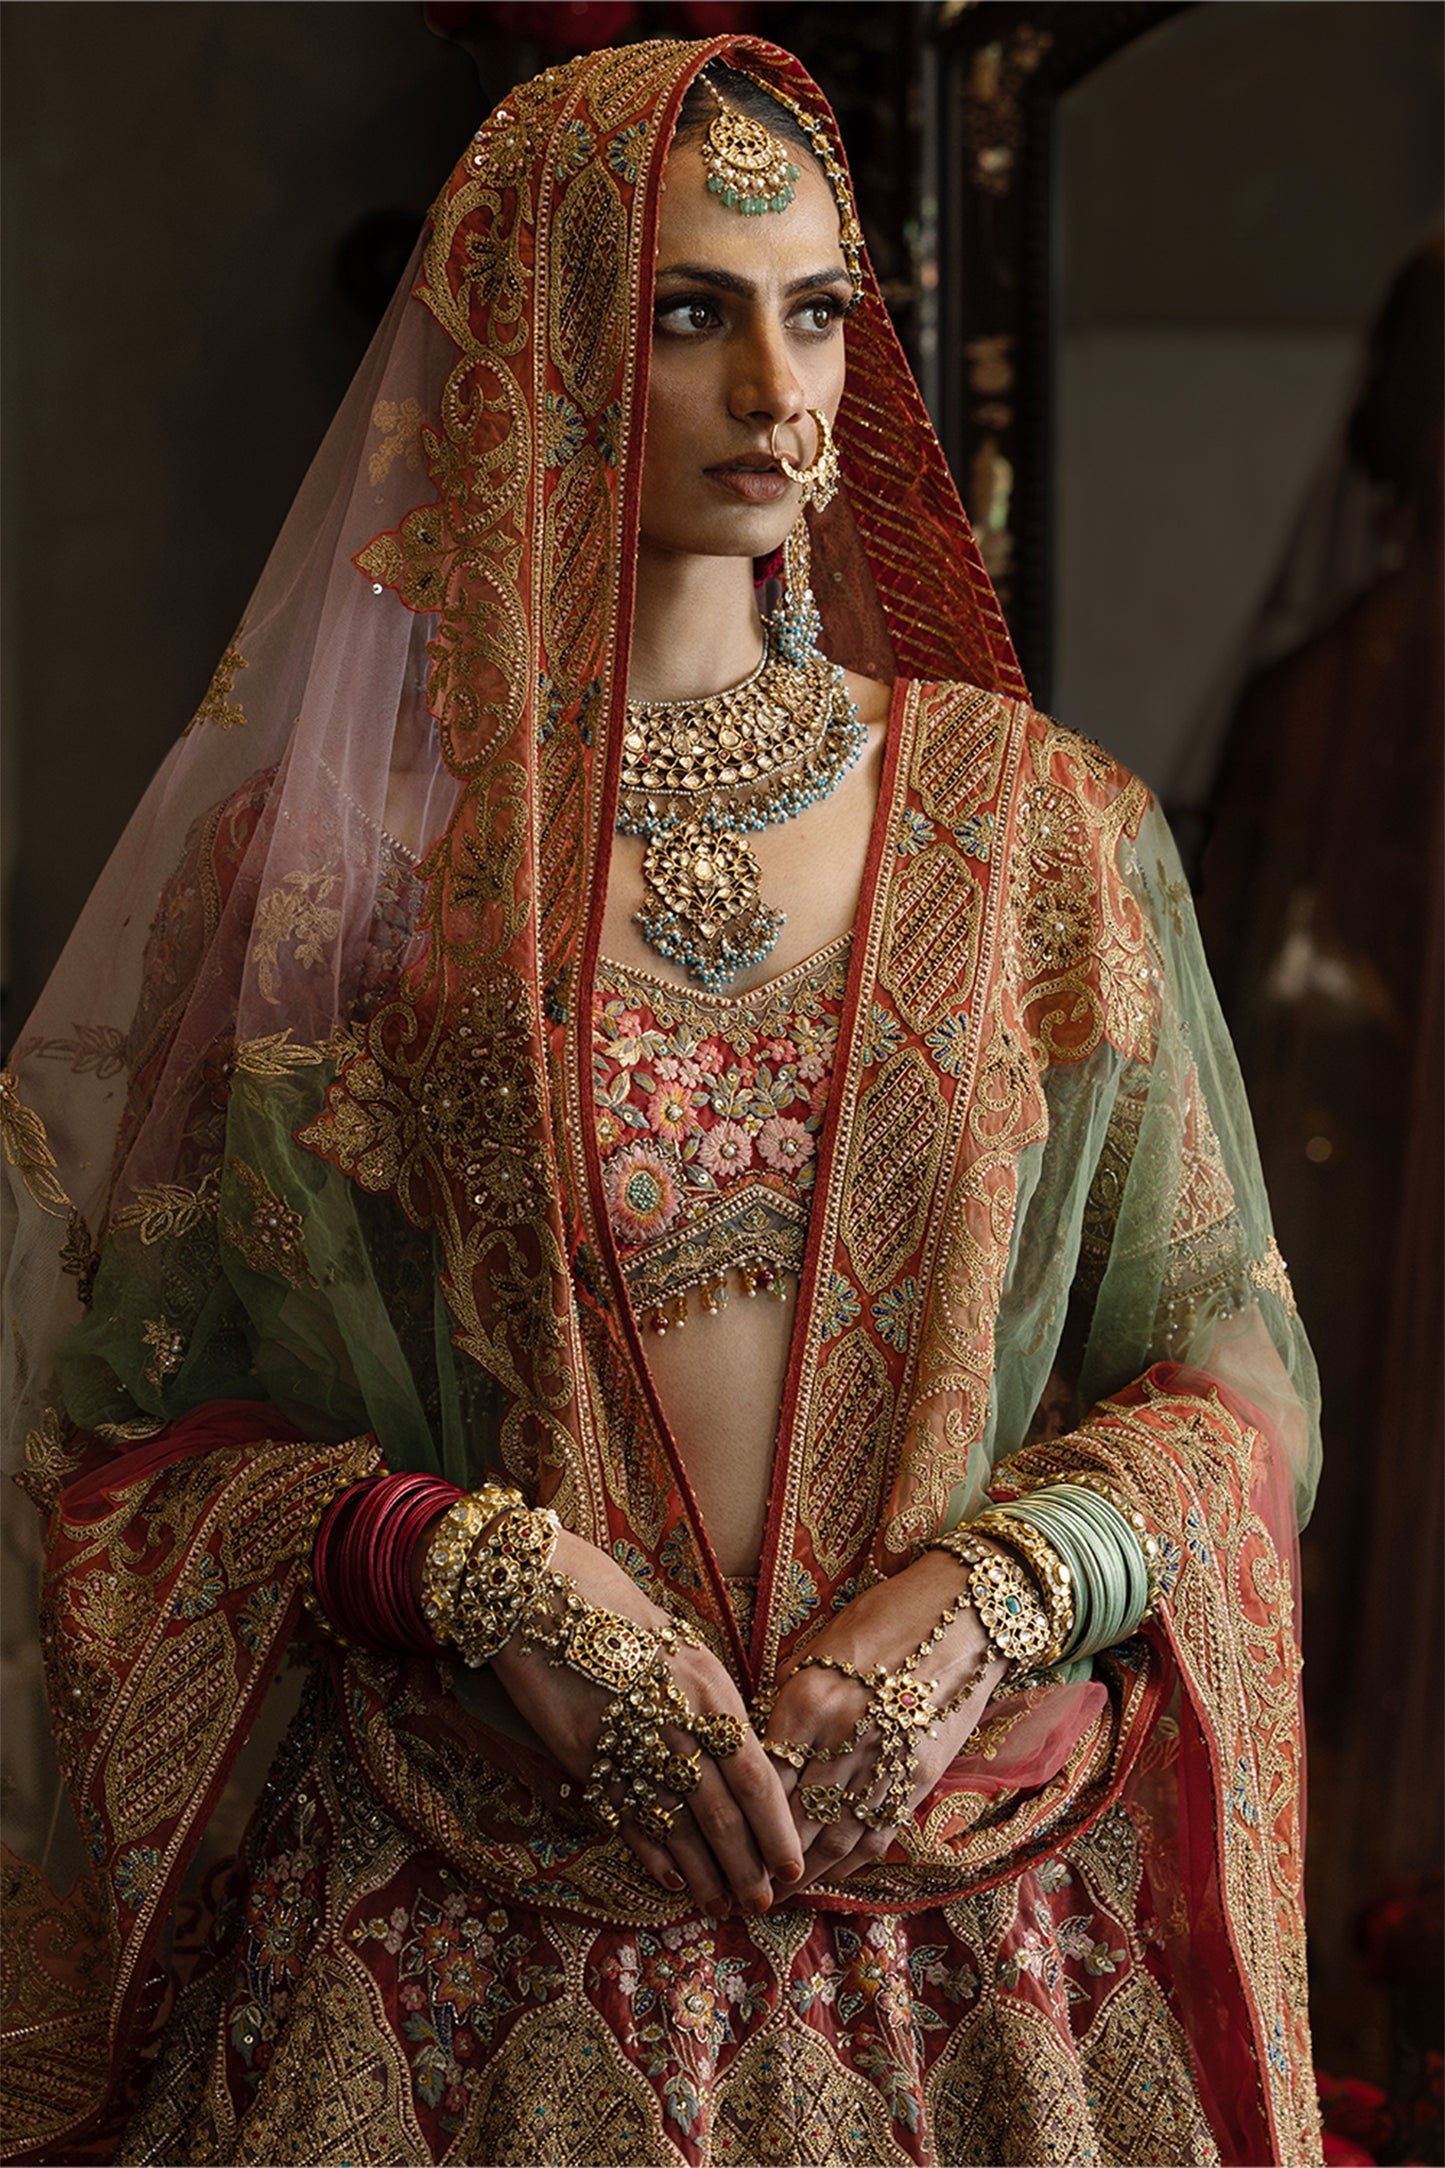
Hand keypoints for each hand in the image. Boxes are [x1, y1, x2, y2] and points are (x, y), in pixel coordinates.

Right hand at [490, 1532, 802, 1913]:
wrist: (547, 1593)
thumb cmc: (625, 1615)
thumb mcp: (686, 1650)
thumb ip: (714, 1706)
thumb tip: (742, 1757)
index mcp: (711, 1692)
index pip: (758, 1778)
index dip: (777, 1831)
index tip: (793, 1868)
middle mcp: (677, 1723)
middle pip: (723, 1814)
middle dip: (747, 1868)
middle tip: (763, 1906)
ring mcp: (629, 1743)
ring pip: (678, 1827)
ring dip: (704, 1875)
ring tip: (720, 1907)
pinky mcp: (586, 1757)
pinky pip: (628, 1816)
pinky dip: (652, 1855)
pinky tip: (672, 1881)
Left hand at [762, 1549, 1006, 1889]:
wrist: (967, 1611)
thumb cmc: (884, 1618)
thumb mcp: (820, 1649)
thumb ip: (788, 1703)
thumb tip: (761, 1751)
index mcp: (807, 1700)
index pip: (764, 1779)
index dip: (741, 1819)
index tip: (721, 1842)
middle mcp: (843, 1739)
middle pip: (794, 1821)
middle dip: (765, 1862)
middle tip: (740, 1888)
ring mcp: (885, 1763)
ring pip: (834, 1840)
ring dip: (804, 1876)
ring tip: (777, 1894)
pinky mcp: (920, 1778)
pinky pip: (877, 1835)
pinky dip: (850, 1863)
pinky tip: (828, 1875)